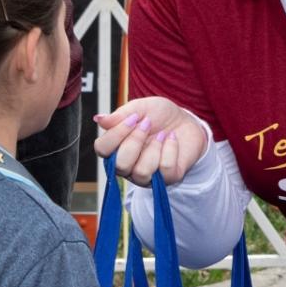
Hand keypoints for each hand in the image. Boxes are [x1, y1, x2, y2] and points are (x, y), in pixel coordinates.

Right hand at [94, 98, 208, 186]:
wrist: (186, 120)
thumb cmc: (159, 115)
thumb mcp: (140, 108)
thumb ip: (120, 115)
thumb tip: (99, 119)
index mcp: (116, 148)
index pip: (102, 149)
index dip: (115, 134)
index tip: (133, 118)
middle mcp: (128, 166)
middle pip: (120, 165)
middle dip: (135, 141)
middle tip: (147, 124)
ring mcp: (147, 176)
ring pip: (141, 172)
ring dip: (154, 148)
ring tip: (162, 134)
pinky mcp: (168, 178)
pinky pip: (165, 170)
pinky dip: (170, 149)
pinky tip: (172, 139)